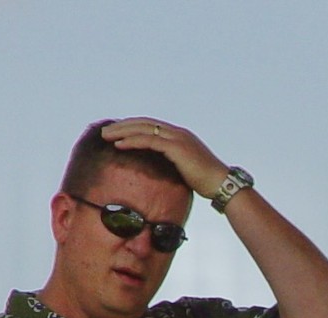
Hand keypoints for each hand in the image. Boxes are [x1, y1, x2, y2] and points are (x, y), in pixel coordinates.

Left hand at [101, 118, 226, 199]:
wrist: (222, 184)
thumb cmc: (207, 183)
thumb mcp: (186, 170)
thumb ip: (173, 166)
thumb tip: (162, 174)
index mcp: (179, 136)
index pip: (151, 126)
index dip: (132, 127)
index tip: (117, 132)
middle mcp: (177, 133)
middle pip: (144, 123)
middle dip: (123, 126)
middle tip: (105, 131)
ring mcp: (177, 138)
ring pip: (143, 129)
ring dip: (122, 131)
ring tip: (106, 136)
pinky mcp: (176, 148)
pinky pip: (149, 141)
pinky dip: (132, 141)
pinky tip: (118, 145)